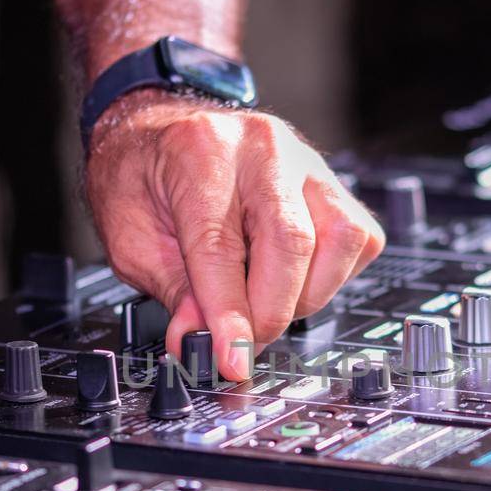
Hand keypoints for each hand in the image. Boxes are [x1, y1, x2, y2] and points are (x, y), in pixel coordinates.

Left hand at [86, 93, 385, 379]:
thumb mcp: (131, 237)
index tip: (232, 361)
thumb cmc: (144, 176)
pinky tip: (290, 278)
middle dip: (270, 313)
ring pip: (340, 241)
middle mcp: (263, 149)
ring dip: (305, 294)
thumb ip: (172, 290)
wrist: (162, 128)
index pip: (222, 247)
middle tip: (242, 345)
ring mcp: (308, 163)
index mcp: (201, 152)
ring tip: (263, 301)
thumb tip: (200, 344)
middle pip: (292, 242)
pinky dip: (329, 276)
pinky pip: (358, 240)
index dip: (229, 315)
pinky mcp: (336, 184)